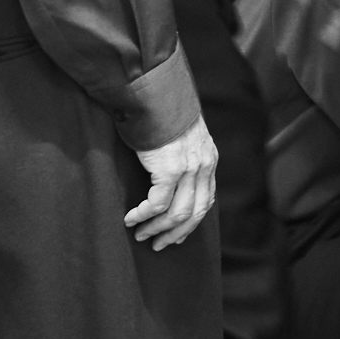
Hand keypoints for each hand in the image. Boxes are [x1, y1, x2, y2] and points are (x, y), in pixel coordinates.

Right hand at [125, 118, 217, 248]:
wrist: (155, 94)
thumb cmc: (161, 112)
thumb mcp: (182, 135)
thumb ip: (184, 156)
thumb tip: (169, 178)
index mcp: (208, 159)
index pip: (206, 200)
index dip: (191, 222)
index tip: (176, 235)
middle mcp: (203, 166)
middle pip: (195, 213)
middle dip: (175, 233)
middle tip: (158, 244)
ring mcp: (188, 169)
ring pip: (177, 214)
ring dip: (157, 228)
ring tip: (141, 235)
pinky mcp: (169, 170)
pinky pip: (157, 204)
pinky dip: (143, 216)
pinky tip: (131, 219)